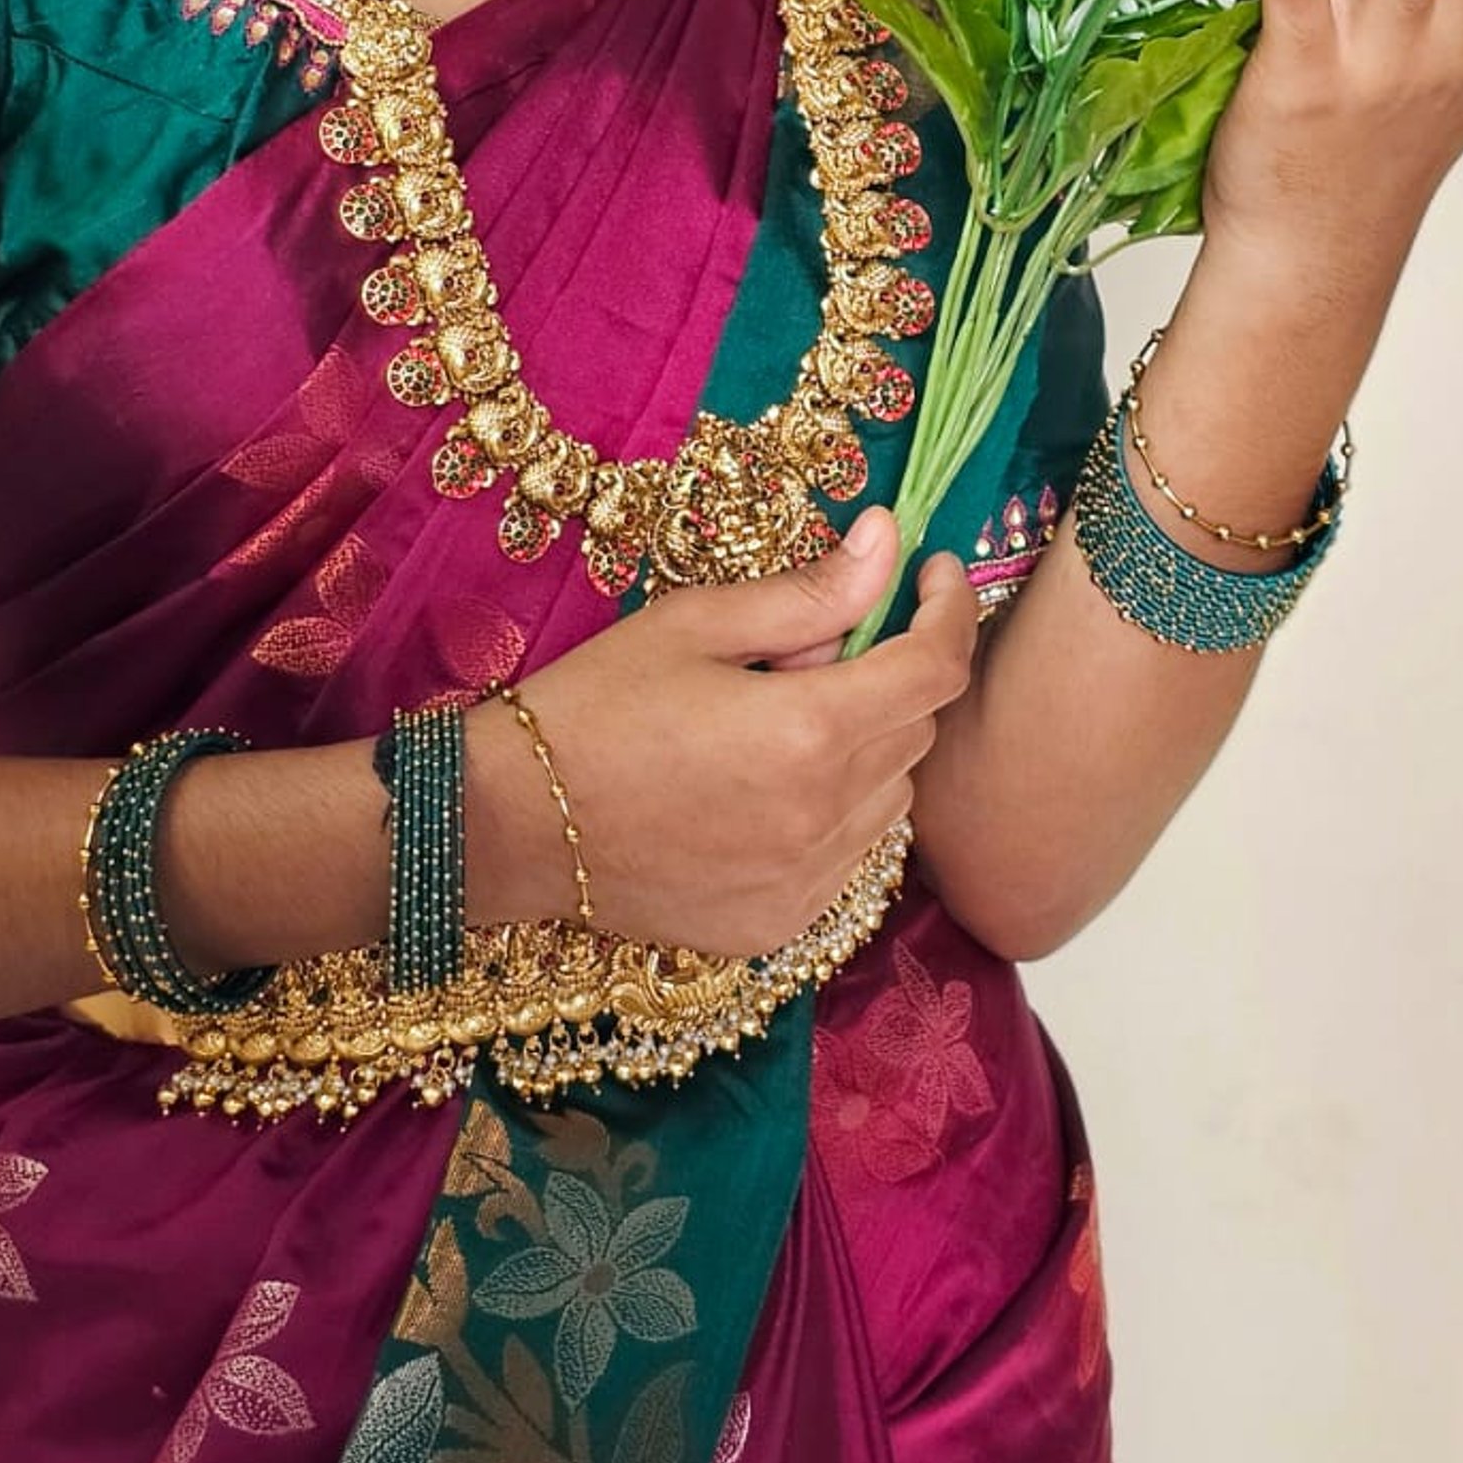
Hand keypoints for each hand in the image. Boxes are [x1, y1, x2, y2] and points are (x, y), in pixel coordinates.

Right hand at [466, 510, 978, 957]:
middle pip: (917, 729)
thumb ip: (809, 592)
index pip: (935, 667)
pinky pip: (850, 856)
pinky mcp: (780, 922)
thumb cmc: (594, 706)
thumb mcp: (695, 624)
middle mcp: (825, 817)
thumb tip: (889, 539)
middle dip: (888, 673)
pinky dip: (835, 812)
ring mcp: (806, 882)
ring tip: (775, 723)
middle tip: (803, 651)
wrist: (512, 825)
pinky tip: (763, 789)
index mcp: (810, 731)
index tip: (932, 572)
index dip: (950, 609)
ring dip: (867, 746)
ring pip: (892, 797)